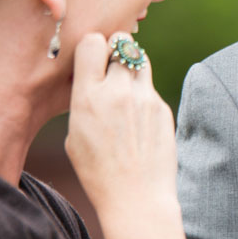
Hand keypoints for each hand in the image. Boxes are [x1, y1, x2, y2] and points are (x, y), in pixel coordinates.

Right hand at [64, 33, 176, 220]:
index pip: (92, 42)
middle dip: (115, 49)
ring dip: (131, 64)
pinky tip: (138, 119)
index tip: (92, 59)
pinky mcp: (162, 107)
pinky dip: (143, 93)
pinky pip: (150, 86)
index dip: (92, 47)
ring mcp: (144, 98)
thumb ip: (83, 99)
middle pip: (121, 42)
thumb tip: (91, 78)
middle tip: (111, 66)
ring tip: (125, 85)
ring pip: (140, 57)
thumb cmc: (98, 171)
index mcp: (88, 96)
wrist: (136, 197)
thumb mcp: (75, 134)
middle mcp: (118, 91)